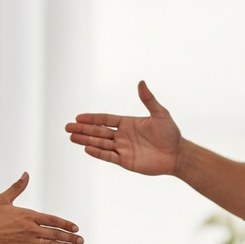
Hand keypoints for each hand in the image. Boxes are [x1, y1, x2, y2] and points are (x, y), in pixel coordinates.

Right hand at [0, 172, 83, 243]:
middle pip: (55, 233)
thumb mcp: (4, 198)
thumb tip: (26, 174)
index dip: (66, 224)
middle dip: (70, 237)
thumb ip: (18, 187)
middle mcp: (31, 229)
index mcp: (29, 215)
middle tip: (81, 240)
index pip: (53, 220)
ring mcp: (26, 242)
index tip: (76, 228)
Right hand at [65, 80, 181, 175]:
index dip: (92, 118)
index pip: (105, 119)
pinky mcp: (125, 161)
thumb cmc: (170, 133)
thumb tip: (141, 82)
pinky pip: (109, 156)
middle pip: (98, 131)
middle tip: (67, 127)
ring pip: (100, 143)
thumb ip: (148, 99)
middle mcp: (122, 135)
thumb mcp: (160, 113)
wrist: (177, 154)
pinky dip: (98, 153)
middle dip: (83, 129)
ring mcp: (123, 148)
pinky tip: (87, 148)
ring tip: (71, 137)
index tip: (78, 117)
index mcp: (127, 123)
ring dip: (86, 140)